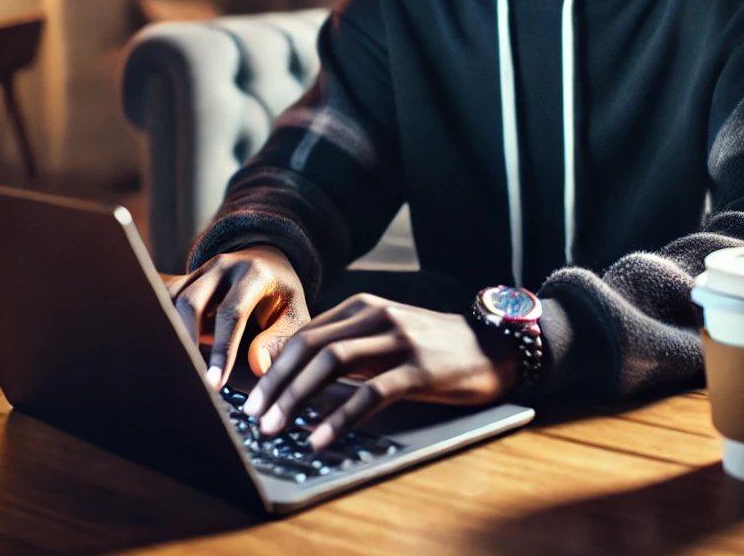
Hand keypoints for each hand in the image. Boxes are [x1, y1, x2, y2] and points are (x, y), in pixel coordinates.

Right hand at [165, 246, 309, 388]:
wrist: (269, 266)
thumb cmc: (282, 300)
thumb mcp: (293, 317)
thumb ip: (279, 341)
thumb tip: (258, 367)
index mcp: (255, 274)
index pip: (232, 313)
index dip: (222, 350)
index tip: (214, 383)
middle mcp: (224, 266)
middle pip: (191, 303)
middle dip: (186, 342)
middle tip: (189, 378)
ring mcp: (201, 270)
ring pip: (172, 303)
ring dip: (173, 337)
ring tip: (181, 369)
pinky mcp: (186, 279)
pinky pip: (165, 303)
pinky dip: (166, 328)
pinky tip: (171, 354)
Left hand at [241, 293, 519, 448]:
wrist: (492, 345)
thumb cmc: (433, 346)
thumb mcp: (385, 335)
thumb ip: (345, 344)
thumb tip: (290, 368)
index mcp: (364, 306)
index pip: (305, 334)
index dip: (273, 367)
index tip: (252, 397)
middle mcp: (377, 315)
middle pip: (311, 347)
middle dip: (276, 384)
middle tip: (255, 416)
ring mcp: (399, 340)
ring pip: (333, 364)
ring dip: (297, 398)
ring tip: (277, 427)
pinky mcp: (419, 369)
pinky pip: (371, 394)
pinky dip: (340, 417)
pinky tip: (321, 437)